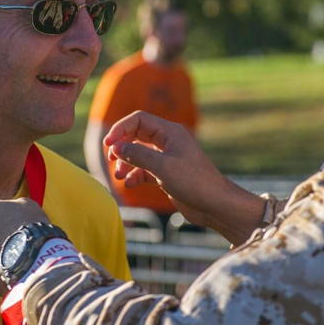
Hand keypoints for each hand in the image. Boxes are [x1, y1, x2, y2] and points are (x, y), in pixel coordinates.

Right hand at [105, 111, 265, 243]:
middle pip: (136, 135)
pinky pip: (144, 170)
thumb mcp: (163, 167)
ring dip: (126, 163)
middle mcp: (168, 142)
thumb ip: (137, 155)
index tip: (108, 144)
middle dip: (122, 146)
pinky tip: (129, 184)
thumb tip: (115, 147)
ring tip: (119, 176)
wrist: (215, 204)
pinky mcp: (166, 174)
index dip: (121, 129)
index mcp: (170, 132)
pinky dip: (134, 175)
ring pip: (138, 154)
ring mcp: (167, 158)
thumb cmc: (194, 182)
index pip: (139, 120)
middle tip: (110, 158)